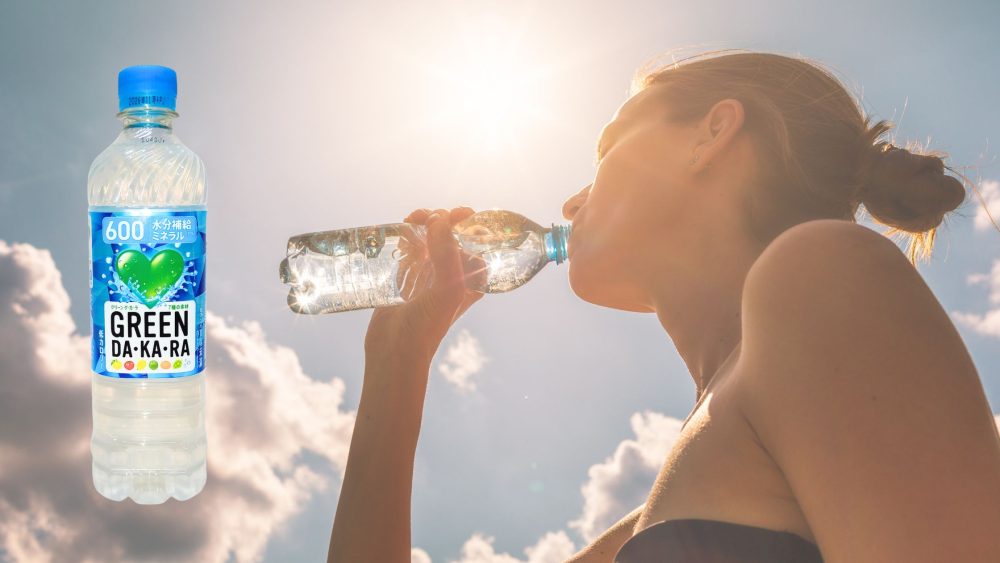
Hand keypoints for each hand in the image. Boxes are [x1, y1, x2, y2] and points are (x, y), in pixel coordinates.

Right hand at [363, 207, 486, 367]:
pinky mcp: (407, 275)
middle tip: (428, 218)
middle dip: (442, 218)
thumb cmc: (427, 326)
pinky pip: (410, 247)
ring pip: (430, 237)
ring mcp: (428, 273)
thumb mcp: (447, 290)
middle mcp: (452, 274)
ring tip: (412, 220)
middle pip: (452, 234)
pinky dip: (408, 234)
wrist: (394, 351)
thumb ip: (448, 254)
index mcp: (471, 278)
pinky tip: (403, 230)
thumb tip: (440, 220)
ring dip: (424, 222)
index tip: (458, 214)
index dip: (470, 223)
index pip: (478, 241)